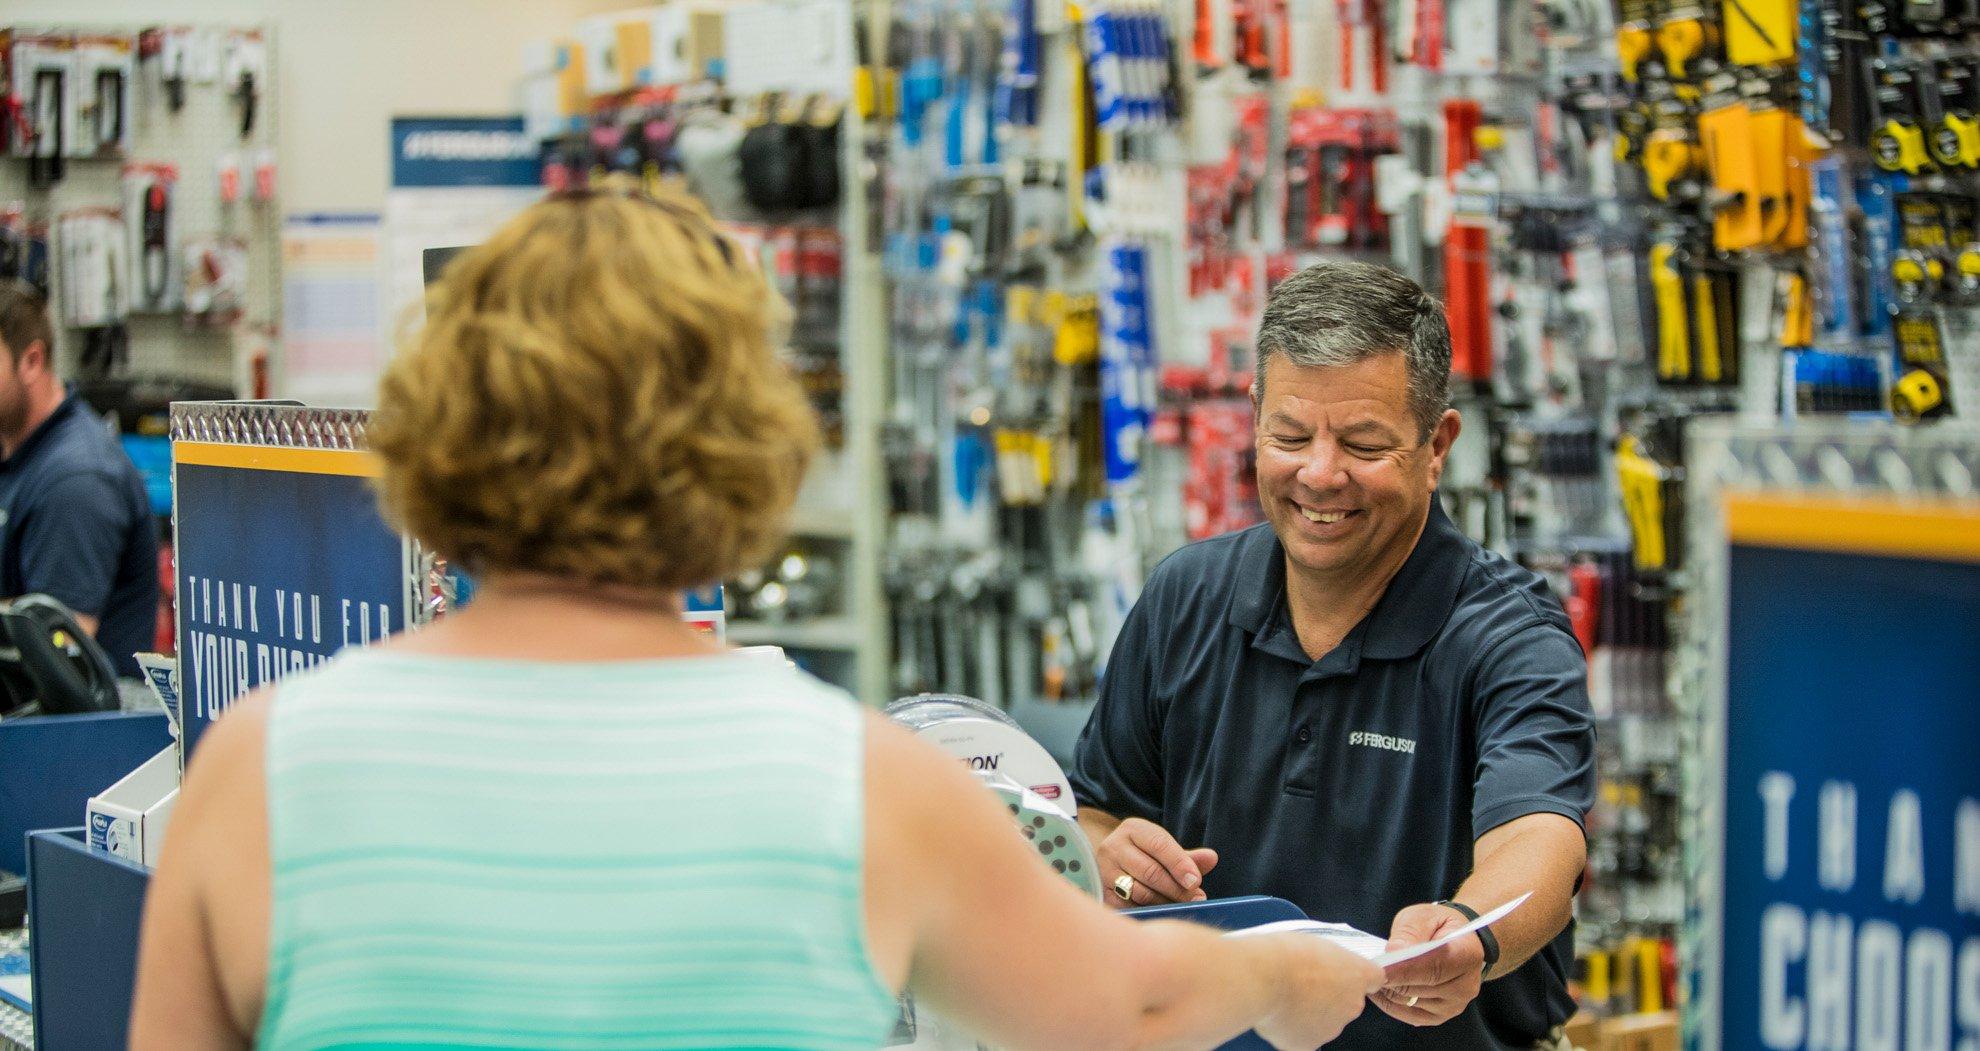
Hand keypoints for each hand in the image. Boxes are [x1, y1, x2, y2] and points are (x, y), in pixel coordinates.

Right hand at [1095, 818, 1217, 909]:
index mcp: (1133, 830)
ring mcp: (1105, 871)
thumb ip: (1187, 857)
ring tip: (1182, 906)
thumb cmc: (1144, 855)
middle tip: (1195, 899)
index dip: (1179, 864)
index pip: (1159, 845)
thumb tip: (1212, 858)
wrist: (1110, 861)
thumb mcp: (1164, 849)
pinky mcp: (1102, 893)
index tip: (1196, 882)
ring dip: (1165, 902)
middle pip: (1150, 871)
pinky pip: (1129, 907)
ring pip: (1139, 892)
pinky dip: (1149, 912)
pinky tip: (1163, 912)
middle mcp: (1114, 847)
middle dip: (1176, 888)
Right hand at [1253, 936, 1384, 1050]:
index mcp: (1358, 975)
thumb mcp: (1315, 943)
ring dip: (1310, 1012)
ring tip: (1285, 996)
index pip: (1373, 978)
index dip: (1355, 976)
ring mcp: (1332, 1028)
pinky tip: (1279, 1013)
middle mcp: (1352, 1005)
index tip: (1342, 973)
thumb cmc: (1285, 955)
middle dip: (1328, 996)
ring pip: (1324, 1021)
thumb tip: (1322, 967)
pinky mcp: (1309, 1044)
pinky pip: (1303, 1036)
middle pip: (1345, 1002)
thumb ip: (1329, 960)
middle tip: (1302, 984)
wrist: (1262, 978)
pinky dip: (1293, 1028)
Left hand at [1373, 903, 1485, 1026]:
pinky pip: (1409, 1015)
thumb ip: (1410, 932)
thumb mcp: (1422, 916)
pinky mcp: (1440, 1017)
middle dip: (1391, 978)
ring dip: (1389, 990)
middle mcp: (1466, 985)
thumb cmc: (1436, 925)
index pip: (1433, 967)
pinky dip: (1390, 1003)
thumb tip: (1394, 951)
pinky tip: (1379, 988)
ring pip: (1410, 1003)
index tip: (1378, 966)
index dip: (1403, 969)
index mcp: (1467, 954)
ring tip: (1373, 974)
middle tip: (1368, 968)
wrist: (1453, 941)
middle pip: (1420, 988)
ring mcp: (1454, 1005)